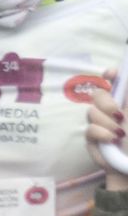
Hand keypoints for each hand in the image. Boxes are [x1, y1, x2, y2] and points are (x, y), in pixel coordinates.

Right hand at [85, 70, 127, 189]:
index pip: (115, 82)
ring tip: (120, 134)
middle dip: (107, 103)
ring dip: (108, 123)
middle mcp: (111, 109)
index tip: (110, 74)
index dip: (111, 75)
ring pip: (92, 112)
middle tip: (119, 115)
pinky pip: (90, 128)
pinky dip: (102, 133)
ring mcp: (99, 122)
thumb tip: (122, 79)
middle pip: (98, 94)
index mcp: (124, 102)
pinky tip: (112, 140)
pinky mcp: (91, 136)